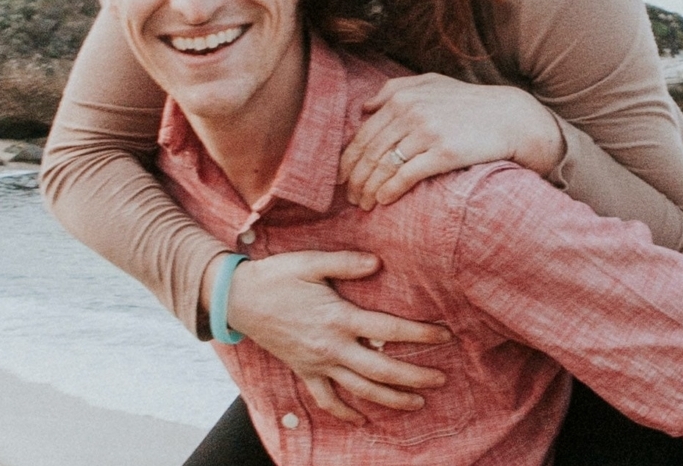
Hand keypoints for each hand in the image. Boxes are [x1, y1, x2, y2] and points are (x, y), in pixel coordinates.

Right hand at [219, 250, 453, 423]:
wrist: (237, 299)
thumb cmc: (276, 276)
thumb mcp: (310, 262)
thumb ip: (346, 262)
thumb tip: (377, 263)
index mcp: (338, 318)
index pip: (388, 331)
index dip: (419, 334)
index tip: (445, 336)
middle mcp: (332, 347)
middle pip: (381, 370)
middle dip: (415, 377)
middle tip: (441, 379)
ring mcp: (317, 364)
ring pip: (360, 390)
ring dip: (391, 400)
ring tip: (418, 404)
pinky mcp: (304, 371)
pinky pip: (327, 400)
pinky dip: (346, 413)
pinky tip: (363, 419)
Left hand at [341, 74, 564, 209]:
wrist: (512, 118)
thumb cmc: (470, 103)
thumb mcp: (433, 84)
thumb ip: (396, 89)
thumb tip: (364, 107)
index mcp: (403, 97)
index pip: (364, 133)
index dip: (349, 159)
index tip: (341, 177)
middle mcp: (411, 112)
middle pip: (370, 152)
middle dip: (355, 178)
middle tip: (349, 197)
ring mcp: (428, 132)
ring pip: (384, 165)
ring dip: (369, 188)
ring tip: (364, 204)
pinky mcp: (444, 152)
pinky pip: (407, 175)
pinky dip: (390, 190)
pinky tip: (383, 200)